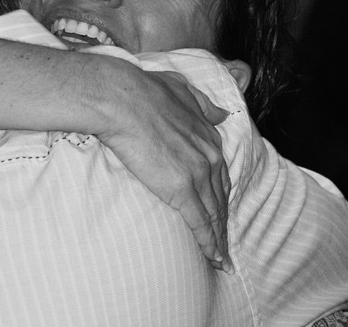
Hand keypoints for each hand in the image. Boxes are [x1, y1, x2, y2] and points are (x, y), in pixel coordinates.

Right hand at [96, 69, 232, 273]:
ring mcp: (198, 174)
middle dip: (223, 220)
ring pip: (214, 213)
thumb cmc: (143, 91)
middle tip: (224, 240)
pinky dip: (210, 243)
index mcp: (207, 135)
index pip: (220, 172)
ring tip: (222, 258)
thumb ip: (203, 104)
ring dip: (220, 238)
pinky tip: (215, 258)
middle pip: (221, 196)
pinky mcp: (182, 190)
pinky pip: (200, 223)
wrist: (122, 100)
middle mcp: (209, 156)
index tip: (221, 207)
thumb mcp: (181, 90)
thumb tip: (222, 113)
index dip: (220, 192)